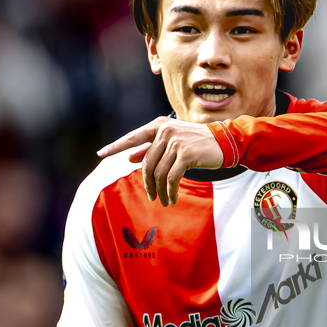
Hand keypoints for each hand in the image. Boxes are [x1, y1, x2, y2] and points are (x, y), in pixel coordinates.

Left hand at [97, 117, 223, 205]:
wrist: (225, 141)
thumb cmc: (198, 143)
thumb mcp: (172, 142)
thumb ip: (151, 148)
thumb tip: (129, 157)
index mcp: (159, 126)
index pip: (132, 137)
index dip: (115, 146)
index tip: (101, 153)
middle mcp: (165, 131)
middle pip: (146, 163)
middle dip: (147, 183)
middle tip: (151, 196)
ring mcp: (175, 142)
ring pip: (158, 173)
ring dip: (159, 191)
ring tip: (163, 200)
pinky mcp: (185, 154)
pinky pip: (171, 178)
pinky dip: (169, 191)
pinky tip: (170, 198)